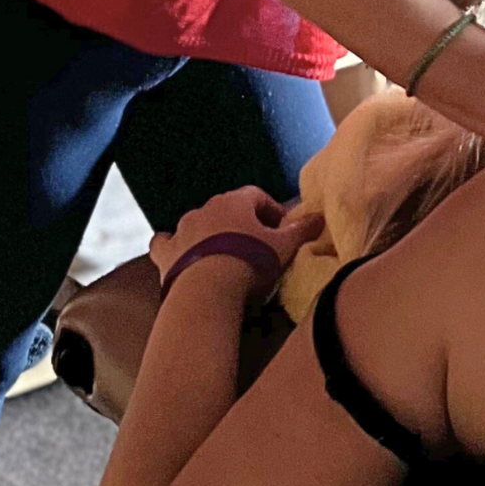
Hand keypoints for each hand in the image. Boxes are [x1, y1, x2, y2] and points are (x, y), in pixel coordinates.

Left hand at [149, 186, 325, 302]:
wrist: (207, 290)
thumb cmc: (249, 264)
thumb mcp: (283, 248)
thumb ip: (301, 230)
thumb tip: (319, 217)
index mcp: (233, 202)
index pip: (256, 196)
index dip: (271, 210)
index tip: (281, 229)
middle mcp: (204, 209)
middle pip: (227, 209)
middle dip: (242, 223)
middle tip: (257, 245)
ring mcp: (182, 229)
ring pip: (198, 224)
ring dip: (211, 235)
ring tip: (226, 256)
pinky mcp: (166, 251)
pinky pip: (166, 242)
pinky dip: (173, 246)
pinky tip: (177, 253)